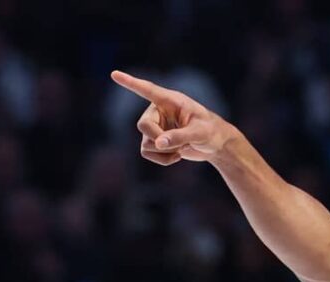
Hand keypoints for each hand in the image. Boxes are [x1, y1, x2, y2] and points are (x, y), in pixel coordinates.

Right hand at [111, 70, 237, 164]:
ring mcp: (155, 126)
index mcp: (170, 101)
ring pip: (145, 143)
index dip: (130, 83)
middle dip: (159, 139)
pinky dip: (162, 159)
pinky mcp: (155, 140)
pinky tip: (177, 156)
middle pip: (144, 125)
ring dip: (164, 152)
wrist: (216, 145)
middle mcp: (159, 111)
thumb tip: (158, 143)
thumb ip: (180, 137)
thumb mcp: (200, 133)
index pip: (147, 90)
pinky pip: (147, 152)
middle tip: (179, 146)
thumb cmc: (212, 132)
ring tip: (182, 149)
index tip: (114, 74)